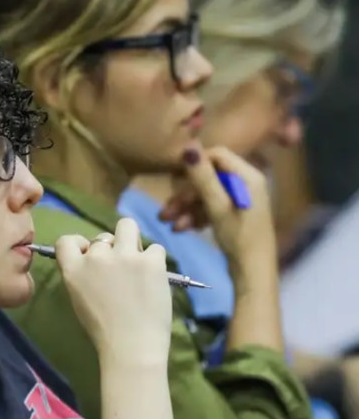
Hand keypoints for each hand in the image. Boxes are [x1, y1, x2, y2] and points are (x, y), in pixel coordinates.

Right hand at [55, 218, 171, 364]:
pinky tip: (154, 279)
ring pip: (127, 226)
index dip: (80, 244)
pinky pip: (155, 248)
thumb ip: (82, 275)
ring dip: (132, 241)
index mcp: (74, 269)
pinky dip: (155, 261)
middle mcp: (96, 257)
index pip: (67, 240)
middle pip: (102, 236)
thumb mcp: (79, 300)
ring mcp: (124, 256)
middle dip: (111, 249)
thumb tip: (94, 259)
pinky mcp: (151, 260)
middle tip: (121, 271)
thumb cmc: (104, 331)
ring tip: (138, 263)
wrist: (132, 347)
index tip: (89, 255)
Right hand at [160, 144, 276, 270]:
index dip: (195, 164)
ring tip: (169, 223)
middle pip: (210, 177)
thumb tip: (188, 146)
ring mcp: (241, 199)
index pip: (217, 155)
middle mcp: (246, 183)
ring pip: (207, 194)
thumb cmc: (239, 237)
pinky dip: (196, 215)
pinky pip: (212, 206)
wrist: (254, 273)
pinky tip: (183, 229)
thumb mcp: (217, 207)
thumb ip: (203, 177)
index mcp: (248, 176)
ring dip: (187, 207)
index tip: (175, 179)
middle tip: (166, 211)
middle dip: (186, 194)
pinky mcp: (235, 213)